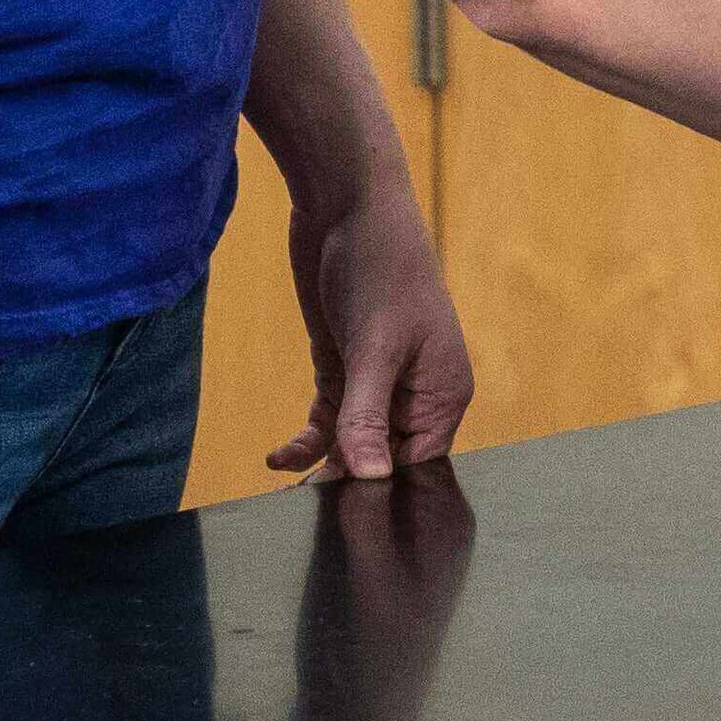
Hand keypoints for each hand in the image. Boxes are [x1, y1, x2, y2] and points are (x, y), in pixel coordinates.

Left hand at [273, 186, 474, 480]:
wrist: (346, 205)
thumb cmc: (381, 266)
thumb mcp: (373, 347)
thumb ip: (367, 417)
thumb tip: (371, 478)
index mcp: (443, 392)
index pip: (419, 463)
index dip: (385, 487)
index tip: (348, 516)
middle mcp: (415, 394)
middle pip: (385, 459)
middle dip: (350, 481)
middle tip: (307, 509)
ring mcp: (377, 382)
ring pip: (353, 444)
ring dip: (322, 465)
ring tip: (288, 492)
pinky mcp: (344, 368)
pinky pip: (329, 420)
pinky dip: (306, 441)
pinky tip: (277, 457)